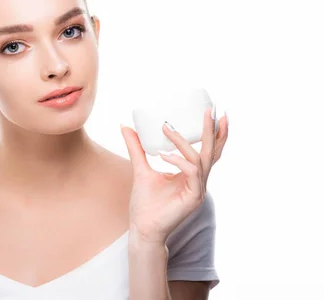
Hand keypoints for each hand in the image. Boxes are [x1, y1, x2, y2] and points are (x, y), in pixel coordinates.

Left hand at [120, 106, 228, 243]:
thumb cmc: (144, 203)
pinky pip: (192, 174)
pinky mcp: (193, 198)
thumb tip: (126, 126)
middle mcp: (198, 180)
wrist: (142, 227)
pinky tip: (164, 156)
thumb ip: (136, 148)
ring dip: (184, 143)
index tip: (211, 112)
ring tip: (168, 129)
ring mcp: (198, 190)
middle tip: (211, 111)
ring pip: (199, 160)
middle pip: (211, 152)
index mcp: (191, 174)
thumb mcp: (140, 168)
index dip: (213, 133)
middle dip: (213, 131)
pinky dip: (180, 162)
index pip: (207, 150)